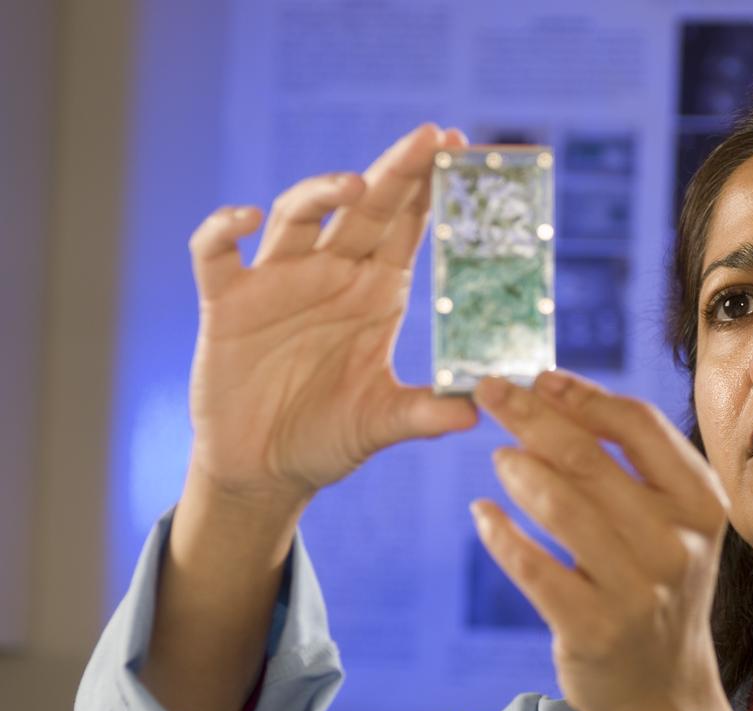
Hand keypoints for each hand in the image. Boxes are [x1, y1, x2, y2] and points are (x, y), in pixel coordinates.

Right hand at [184, 123, 477, 509]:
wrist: (265, 470)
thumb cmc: (330, 438)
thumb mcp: (381, 424)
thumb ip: (424, 413)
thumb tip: (475, 412)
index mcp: (375, 292)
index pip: (407, 226)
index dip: (431, 187)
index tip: (460, 148)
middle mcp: (330, 275)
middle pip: (363, 207)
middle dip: (396, 170)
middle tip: (430, 137)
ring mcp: (277, 284)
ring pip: (296, 216)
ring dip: (321, 194)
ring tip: (355, 185)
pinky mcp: (227, 304)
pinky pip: (216, 255)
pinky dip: (222, 231)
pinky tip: (242, 220)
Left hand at [469, 370, 738, 710]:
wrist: (664, 690)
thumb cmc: (658, 585)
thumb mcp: (672, 524)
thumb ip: (634, 465)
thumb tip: (560, 395)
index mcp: (701, 504)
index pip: (639, 425)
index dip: (583, 394)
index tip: (541, 377)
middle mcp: (676, 543)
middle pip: (588, 456)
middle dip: (530, 415)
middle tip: (490, 391)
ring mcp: (637, 589)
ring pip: (559, 505)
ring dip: (517, 470)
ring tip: (499, 457)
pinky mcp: (592, 629)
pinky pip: (531, 567)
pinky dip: (500, 534)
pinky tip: (483, 515)